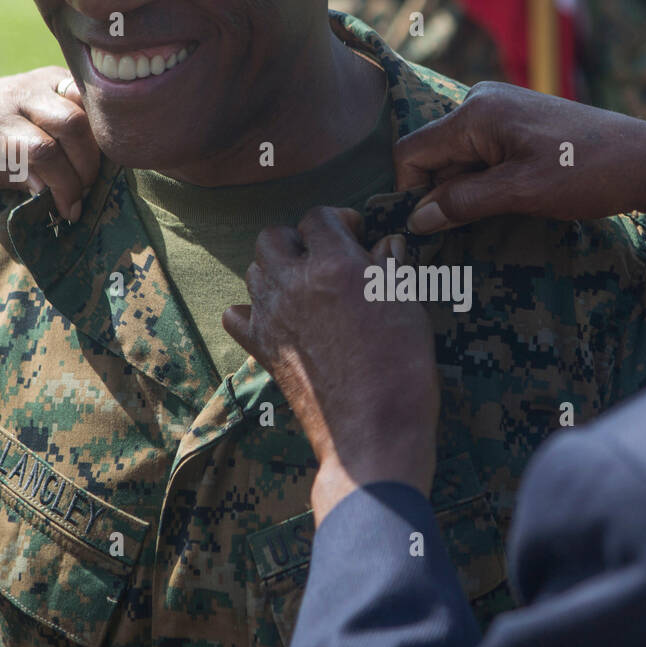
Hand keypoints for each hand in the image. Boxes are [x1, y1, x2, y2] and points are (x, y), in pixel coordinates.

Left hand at [0, 66, 97, 220]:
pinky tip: (92, 145)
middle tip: (84, 188)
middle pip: (71, 124)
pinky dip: (95, 123)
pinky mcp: (55, 76)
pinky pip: (85, 97)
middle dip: (85, 165)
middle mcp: (18, 95)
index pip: (43, 152)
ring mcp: (38, 81)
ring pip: (83, 107)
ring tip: (90, 167)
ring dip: (95, 144)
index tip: (70, 210)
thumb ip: (27, 181)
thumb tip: (64, 195)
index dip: (64, 185)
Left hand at [222, 207, 440, 523]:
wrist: (373, 429)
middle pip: (273, 237)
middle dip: (298, 239)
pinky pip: (236, 316)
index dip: (339, 220)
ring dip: (277, 269)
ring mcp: (272, 317)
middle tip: (325, 256)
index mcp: (334, 263)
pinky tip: (274, 316)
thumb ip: (392, 267)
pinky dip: (249, 309)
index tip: (356, 234)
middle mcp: (294, 283)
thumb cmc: (402, 366)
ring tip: (305, 285)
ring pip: (255, 271)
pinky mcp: (263, 350)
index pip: (319, 217)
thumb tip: (386, 244)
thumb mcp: (409, 305)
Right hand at [395, 81, 645, 234]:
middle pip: (434, 155)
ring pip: (458, 158)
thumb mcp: (519, 193)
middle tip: (471, 227)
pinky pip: (481, 155)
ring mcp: (500, 110)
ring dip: (467, 191)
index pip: (413, 152)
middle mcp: (481, 102)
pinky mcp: (517, 123)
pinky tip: (513, 198)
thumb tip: (416, 219)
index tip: (432, 227)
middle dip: (443, 193)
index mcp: (476, 112)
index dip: (412, 192)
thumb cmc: (585, 172)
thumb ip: (462, 203)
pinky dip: (486, 181)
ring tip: (504, 210)